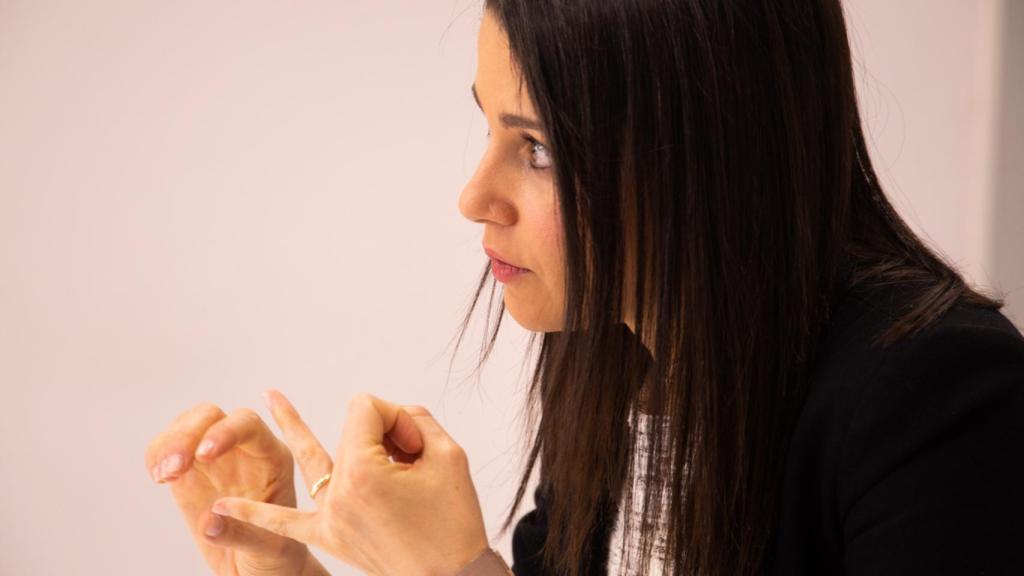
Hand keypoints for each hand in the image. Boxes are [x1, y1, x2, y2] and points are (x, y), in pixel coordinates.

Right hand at [145, 400, 314, 575]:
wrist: (259, 567)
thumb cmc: (275, 554)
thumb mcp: (268, 549)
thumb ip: (241, 533)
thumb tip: (209, 521)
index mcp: (272, 458)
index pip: (249, 425)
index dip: (225, 431)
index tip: (204, 454)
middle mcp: (243, 450)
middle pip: (212, 416)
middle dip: (188, 433)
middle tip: (174, 467)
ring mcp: (215, 458)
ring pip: (188, 425)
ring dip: (169, 443)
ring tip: (164, 476)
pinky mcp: (189, 472)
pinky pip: (167, 449)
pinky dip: (157, 455)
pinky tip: (159, 477)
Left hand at [210, 390, 490, 575]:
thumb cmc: (455, 525)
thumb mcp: (450, 457)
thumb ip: (419, 421)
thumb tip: (395, 420)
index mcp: (364, 472)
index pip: (368, 411)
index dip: (397, 418)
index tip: (418, 445)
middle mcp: (339, 494)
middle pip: (350, 432)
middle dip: (383, 431)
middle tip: (408, 448)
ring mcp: (330, 517)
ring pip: (309, 460)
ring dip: (292, 429)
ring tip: (270, 400)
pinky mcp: (330, 537)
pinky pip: (285, 524)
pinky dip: (254, 516)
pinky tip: (222, 508)